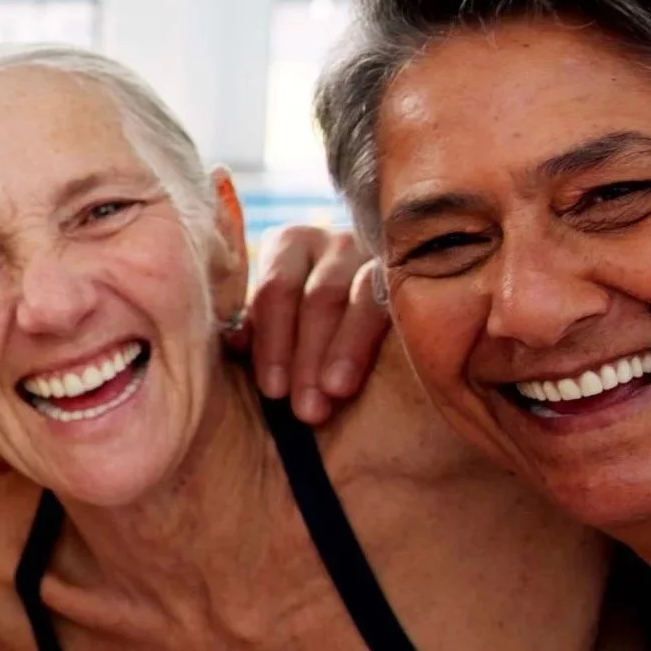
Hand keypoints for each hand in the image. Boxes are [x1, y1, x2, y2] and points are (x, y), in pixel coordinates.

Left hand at [234, 226, 387, 424]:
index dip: (273, 342)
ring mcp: (383, 253)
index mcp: (292, 245)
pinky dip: (389, 336)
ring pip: (364, 298)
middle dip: (309, 356)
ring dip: (348, 349)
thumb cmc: (309, 320)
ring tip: (337, 393)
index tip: (273, 391)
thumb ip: (258, 325)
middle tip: (307, 409)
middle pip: (320, 297)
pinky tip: (394, 371)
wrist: (391, 309)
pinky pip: (404, 302)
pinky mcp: (417, 273)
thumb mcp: (280, 317)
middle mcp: (337, 241)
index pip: (276, 290)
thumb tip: (233, 342)